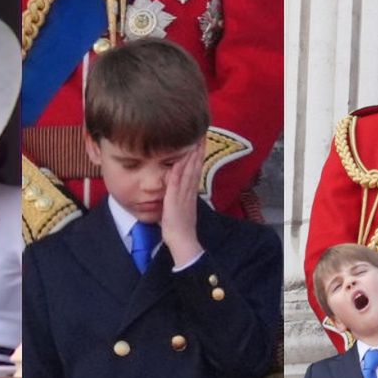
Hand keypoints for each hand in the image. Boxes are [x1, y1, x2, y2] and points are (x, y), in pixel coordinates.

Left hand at [161, 138, 205, 266]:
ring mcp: (183, 196)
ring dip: (191, 156)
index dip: (198, 156)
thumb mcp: (180, 209)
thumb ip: (180, 199)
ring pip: (188, 172)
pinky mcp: (174, 201)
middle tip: (202, 135)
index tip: (200, 142)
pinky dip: (178, 171)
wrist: (183, 242)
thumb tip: (179, 192)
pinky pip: (176, 183)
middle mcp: (189, 192)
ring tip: (195, 141)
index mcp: (190, 193)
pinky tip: (179, 161)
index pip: (195, 170)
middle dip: (198, 151)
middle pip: (195, 167)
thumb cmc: (180, 229)